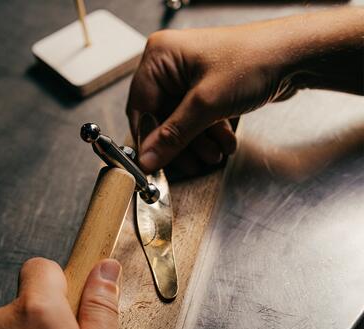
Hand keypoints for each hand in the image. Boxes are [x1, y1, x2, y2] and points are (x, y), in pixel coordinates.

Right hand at [128, 8, 363, 174]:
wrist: (298, 55)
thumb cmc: (256, 59)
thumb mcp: (207, 104)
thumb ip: (173, 136)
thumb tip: (148, 159)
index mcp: (160, 56)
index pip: (140, 106)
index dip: (148, 138)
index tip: (153, 163)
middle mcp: (170, 64)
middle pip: (160, 116)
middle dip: (180, 143)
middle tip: (192, 163)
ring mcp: (188, 75)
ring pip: (179, 121)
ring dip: (197, 142)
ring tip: (213, 155)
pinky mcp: (205, 87)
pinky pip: (196, 118)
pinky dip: (208, 134)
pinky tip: (223, 143)